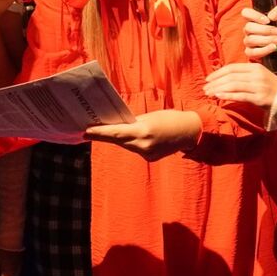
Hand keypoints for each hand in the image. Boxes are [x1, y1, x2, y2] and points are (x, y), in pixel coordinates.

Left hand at [84, 110, 201, 160]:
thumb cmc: (169, 118)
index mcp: (143, 131)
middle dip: (104, 135)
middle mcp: (144, 145)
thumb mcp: (149, 117)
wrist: (190, 132)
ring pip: (126, 145)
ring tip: (104, 132)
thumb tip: (116, 125)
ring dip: (116, 139)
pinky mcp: (150, 158)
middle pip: (118, 140)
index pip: (116, 133)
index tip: (86, 131)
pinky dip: (130, 143)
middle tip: (88, 130)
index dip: (100, 133)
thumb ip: (133, 122)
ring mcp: (147, 153)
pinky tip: (127, 138)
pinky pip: (135, 149)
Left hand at [204, 62, 276, 108]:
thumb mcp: (257, 75)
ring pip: (234, 86)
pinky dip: (228, 95)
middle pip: (230, 77)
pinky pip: (240, 96)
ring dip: (218, 89)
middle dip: (215, 82)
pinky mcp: (260, 98)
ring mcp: (258, 86)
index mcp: (254, 67)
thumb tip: (222, 77)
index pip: (232, 68)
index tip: (207, 79)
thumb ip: (243, 74)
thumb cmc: (269, 87)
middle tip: (204, 88)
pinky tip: (218, 96)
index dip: (218, 73)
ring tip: (208, 93)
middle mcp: (256, 75)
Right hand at [243, 5, 276, 73]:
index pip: (245, 13)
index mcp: (255, 18)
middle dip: (266, 30)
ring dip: (267, 40)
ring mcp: (249, 41)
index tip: (268, 20)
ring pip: (250, 40)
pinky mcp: (251, 53)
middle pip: (248, 27)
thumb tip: (271, 16)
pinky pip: (251, 52)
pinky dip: (264, 50)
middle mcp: (250, 29)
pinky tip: (274, 47)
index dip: (254, 15)